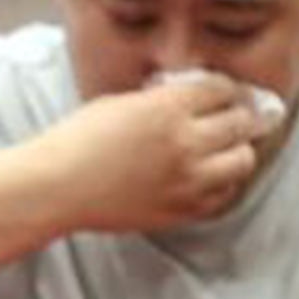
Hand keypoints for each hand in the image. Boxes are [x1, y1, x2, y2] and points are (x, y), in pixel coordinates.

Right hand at [34, 74, 261, 233]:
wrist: (56, 188)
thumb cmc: (77, 141)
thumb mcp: (121, 103)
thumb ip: (163, 100)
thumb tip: (194, 99)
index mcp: (168, 108)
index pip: (223, 89)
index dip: (225, 90)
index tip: (223, 95)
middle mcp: (185, 143)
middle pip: (241, 122)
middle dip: (238, 117)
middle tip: (232, 119)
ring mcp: (187, 180)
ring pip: (242, 160)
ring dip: (236, 151)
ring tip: (222, 150)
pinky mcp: (181, 210)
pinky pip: (223, 195)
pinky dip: (221, 184)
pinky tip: (205, 177)